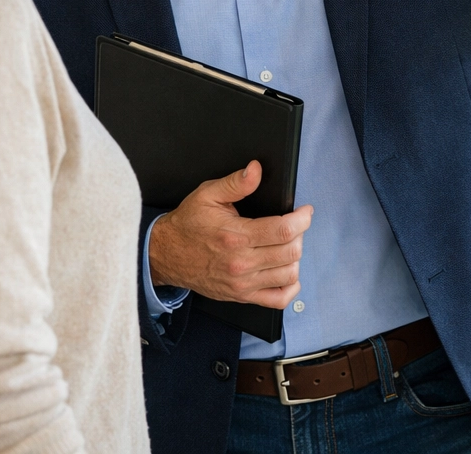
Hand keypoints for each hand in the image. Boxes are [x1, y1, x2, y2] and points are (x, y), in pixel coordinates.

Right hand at [148, 160, 313, 308]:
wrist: (165, 254)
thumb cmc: (188, 224)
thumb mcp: (208, 195)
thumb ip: (236, 182)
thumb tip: (256, 170)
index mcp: (236, 236)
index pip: (284, 230)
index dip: (302, 218)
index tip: (305, 211)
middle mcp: (242, 263)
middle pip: (291, 252)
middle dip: (300, 235)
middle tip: (294, 225)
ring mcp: (243, 283)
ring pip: (289, 274)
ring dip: (295, 257)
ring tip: (287, 244)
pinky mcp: (242, 296)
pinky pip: (278, 299)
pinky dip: (290, 287)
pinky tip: (286, 271)